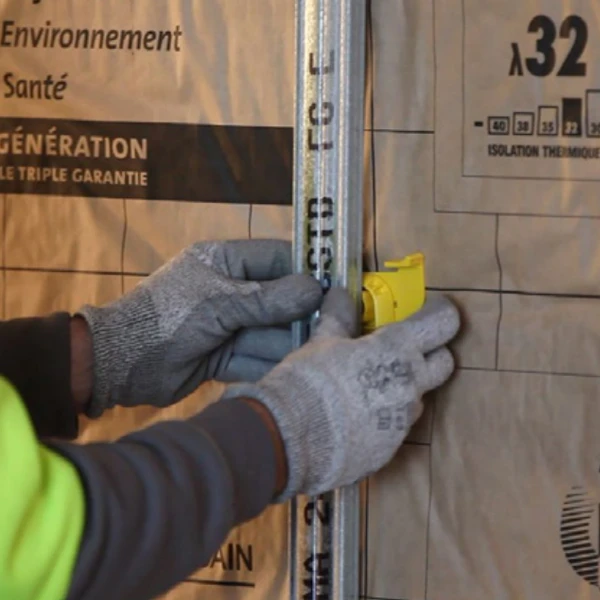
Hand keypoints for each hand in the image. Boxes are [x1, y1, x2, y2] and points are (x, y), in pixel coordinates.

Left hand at [77, 240, 322, 417]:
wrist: (121, 363)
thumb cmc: (168, 317)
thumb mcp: (219, 303)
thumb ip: (267, 299)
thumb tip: (316, 290)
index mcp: (225, 263)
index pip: (276, 260)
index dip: (306, 271)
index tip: (336, 285)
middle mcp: (231, 291)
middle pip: (278, 300)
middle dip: (301, 315)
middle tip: (334, 327)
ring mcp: (228, 325)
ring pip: (270, 333)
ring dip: (290, 344)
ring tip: (321, 353)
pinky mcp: (225, 356)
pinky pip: (256, 358)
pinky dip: (272, 365)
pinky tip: (296, 373)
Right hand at [220, 288, 460, 499]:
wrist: (291, 440)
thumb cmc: (309, 381)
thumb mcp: (322, 342)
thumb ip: (339, 317)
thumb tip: (340, 293)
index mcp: (398, 349)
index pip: (443, 322)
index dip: (439, 312)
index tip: (428, 309)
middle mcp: (411, 385)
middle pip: (444, 363)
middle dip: (431, 352)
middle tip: (403, 348)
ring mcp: (403, 421)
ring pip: (417, 397)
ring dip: (402, 388)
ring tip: (366, 388)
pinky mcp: (390, 450)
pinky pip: (394, 427)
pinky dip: (381, 418)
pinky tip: (353, 418)